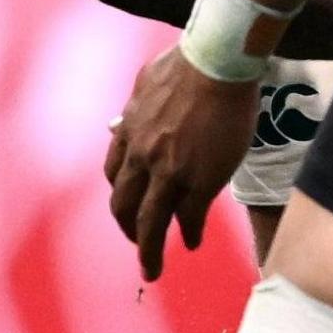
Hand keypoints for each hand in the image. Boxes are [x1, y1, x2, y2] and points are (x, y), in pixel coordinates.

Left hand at [106, 47, 258, 281]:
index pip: (115, 173)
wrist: (216, 63)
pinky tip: (193, 242)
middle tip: (137, 245)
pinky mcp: (199, 181)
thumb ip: (136, 107)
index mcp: (129, 131)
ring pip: (151, 223)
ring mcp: (169, 171)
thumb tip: (124, 120)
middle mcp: (142, 155)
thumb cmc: (188, 63)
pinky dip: (189, 233)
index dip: (122, 194)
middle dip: (128, 230)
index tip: (130, 205)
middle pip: (124, 205)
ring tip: (152, 269)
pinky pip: (189, 218)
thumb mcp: (147, 83)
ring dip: (149, 251)